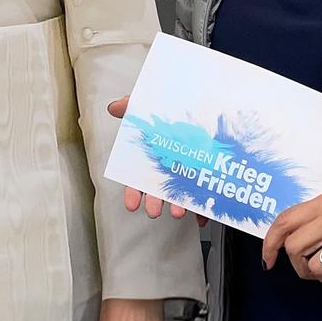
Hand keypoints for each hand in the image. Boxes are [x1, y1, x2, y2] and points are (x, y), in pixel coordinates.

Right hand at [108, 98, 205, 225]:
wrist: (201, 105)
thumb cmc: (171, 110)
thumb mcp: (149, 106)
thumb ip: (132, 107)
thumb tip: (115, 107)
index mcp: (151, 158)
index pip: (138, 179)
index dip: (133, 193)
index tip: (131, 204)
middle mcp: (167, 169)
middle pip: (157, 191)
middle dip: (155, 202)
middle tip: (153, 210)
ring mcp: (187, 174)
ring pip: (180, 195)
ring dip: (178, 205)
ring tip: (178, 211)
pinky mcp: (206, 177)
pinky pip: (204, 196)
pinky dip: (203, 208)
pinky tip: (202, 215)